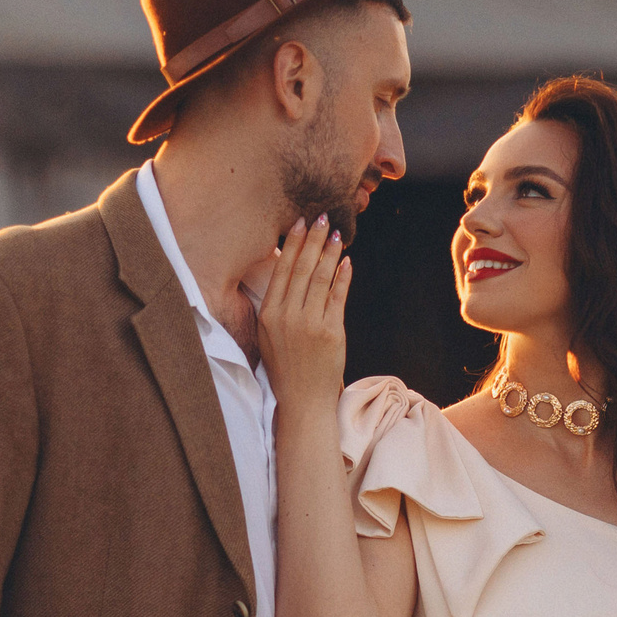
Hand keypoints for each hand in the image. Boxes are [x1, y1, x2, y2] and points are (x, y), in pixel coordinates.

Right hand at [256, 214, 349, 404]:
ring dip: (330, 252)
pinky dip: (343, 276)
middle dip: (314, 239)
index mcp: (268, 314)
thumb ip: (276, 305)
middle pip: (302, 268)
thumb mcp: (269, 334)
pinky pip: (338, 296)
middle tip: (323, 217)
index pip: (282, 270)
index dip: (293, 244)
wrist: (303, 399)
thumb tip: (287, 272)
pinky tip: (347, 262)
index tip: (301, 223)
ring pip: (321, 277)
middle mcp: (287, 316)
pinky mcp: (331, 332)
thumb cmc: (286, 366)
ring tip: (337, 234)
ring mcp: (310, 324)